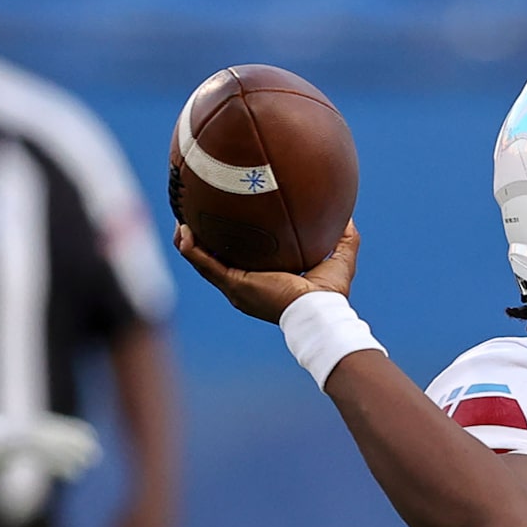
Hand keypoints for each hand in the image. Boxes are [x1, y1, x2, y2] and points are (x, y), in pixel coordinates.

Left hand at [0, 410, 100, 480]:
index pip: (46, 435)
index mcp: (8, 434)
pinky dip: (51, 463)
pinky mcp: (1, 455)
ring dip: (66, 455)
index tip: (88, 442)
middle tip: (95, 451)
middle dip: (72, 445)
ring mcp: (7, 445)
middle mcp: (11, 437)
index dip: (67, 438)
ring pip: (44, 448)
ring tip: (86, 463)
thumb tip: (6, 438)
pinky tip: (62, 470)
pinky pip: (33, 457)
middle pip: (49, 439)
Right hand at [174, 220, 359, 323]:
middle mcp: (245, 286)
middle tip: (193, 219)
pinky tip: (183, 230)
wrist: (321, 314)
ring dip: (188, 243)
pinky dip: (192, 248)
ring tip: (180, 222)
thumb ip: (343, 235)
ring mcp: (237, 288)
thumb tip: (347, 213)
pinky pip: (205, 264)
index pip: (240, 262)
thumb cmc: (330, 296)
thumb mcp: (338, 257)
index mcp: (262, 281)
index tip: (224, 224)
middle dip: (201, 242)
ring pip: (202, 263)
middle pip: (214, 262)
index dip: (229, 245)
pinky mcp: (235, 285)